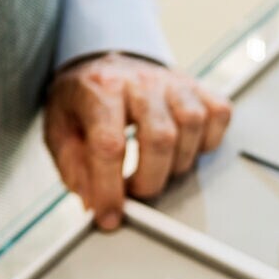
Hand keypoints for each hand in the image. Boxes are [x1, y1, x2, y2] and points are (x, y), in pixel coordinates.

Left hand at [44, 53, 231, 228]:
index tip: (109, 216)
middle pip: (160, 138)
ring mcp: (174, 82)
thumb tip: (94, 202)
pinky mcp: (197, 87)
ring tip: (157, 168)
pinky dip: (207, 141)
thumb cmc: (84, 100)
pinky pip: (218, 116)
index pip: (109, 144)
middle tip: (135, 190)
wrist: (105, 62)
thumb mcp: (60, 129)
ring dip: (177, 162)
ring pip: (192, 126)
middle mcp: (141, 80)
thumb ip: (74, 167)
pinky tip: (184, 147)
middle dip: (149, 181)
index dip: (110, 189)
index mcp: (100, 88)